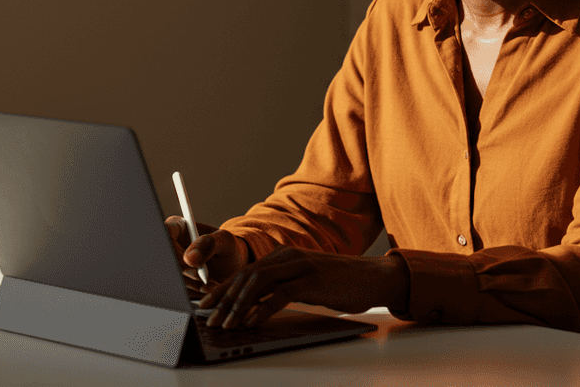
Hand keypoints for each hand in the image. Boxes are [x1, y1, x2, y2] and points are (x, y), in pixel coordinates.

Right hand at [164, 216, 249, 297]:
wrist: (232, 266)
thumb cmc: (227, 247)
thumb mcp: (225, 241)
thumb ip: (209, 244)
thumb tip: (189, 258)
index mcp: (177, 228)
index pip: (163, 235)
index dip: (172, 251)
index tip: (188, 263)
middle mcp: (168, 246)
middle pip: (163, 261)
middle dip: (183, 273)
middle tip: (204, 279)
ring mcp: (168, 265)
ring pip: (169, 278)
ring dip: (190, 286)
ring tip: (212, 284)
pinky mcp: (171, 282)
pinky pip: (174, 291)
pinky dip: (192, 294)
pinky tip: (207, 290)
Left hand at [198, 246, 409, 328]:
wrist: (372, 277)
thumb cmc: (338, 283)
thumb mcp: (304, 283)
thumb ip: (280, 289)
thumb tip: (251, 308)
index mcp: (284, 255)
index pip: (245, 271)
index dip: (223, 288)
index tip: (206, 304)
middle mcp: (289, 256)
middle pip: (247, 275)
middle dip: (224, 299)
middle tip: (210, 318)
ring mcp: (301, 266)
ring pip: (259, 282)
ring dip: (239, 305)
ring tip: (227, 323)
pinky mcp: (313, 280)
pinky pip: (281, 294)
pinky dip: (263, 308)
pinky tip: (253, 321)